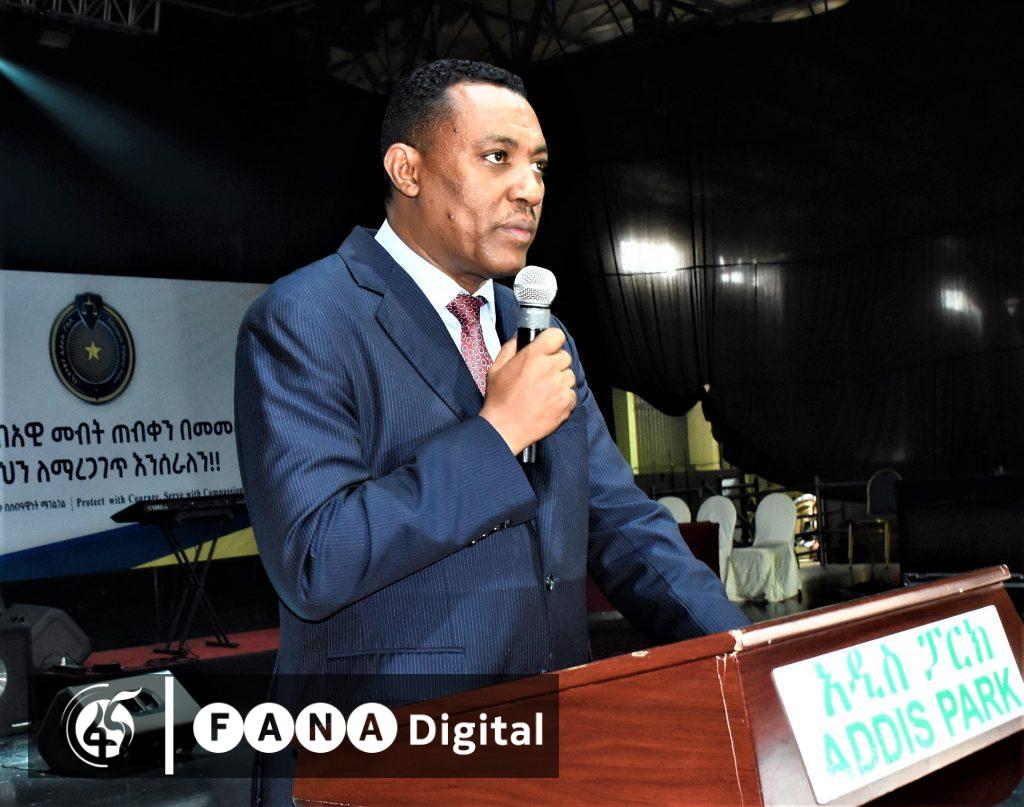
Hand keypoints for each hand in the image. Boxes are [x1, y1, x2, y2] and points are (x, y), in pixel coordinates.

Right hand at [479, 328, 576, 454]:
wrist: (504, 429)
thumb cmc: (499, 400)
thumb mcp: (496, 368)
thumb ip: (511, 347)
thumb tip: (521, 336)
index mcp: (532, 356)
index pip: (556, 335)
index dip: (552, 341)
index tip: (548, 347)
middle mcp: (549, 368)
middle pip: (565, 356)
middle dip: (555, 363)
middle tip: (541, 374)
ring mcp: (560, 386)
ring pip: (569, 375)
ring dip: (560, 380)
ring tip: (543, 391)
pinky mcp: (566, 403)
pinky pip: (571, 393)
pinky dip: (562, 397)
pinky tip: (547, 403)